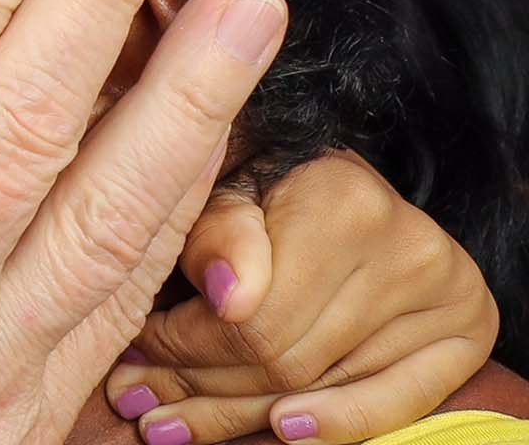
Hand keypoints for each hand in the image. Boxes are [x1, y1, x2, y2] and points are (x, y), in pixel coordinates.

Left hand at [102, 150, 496, 443]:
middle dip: (195, 385)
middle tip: (134, 398)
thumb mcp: (217, 184)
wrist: (332, 179)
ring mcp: (445, 291)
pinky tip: (281, 433)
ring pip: (322, 386)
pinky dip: (339, 426)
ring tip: (167, 425)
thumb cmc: (258, 177)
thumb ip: (214, 234)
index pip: (251, 318)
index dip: (178, 345)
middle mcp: (407, 246)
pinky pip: (400, 402)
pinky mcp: (466, 329)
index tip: (129, 351)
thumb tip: (228, 298)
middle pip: (284, 360)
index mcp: (343, 198)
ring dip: (235, 414)